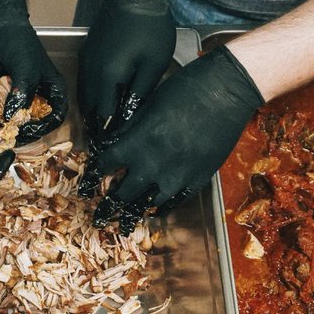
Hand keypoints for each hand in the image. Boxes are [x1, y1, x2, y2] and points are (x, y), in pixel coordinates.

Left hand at [0, 0, 67, 142]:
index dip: (43, 127)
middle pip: (32, 122)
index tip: (27, 131)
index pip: (55, 116)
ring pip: (11, 118)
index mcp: (52, 88)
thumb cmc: (17, 42)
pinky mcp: (1, 93)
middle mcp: (37, 94)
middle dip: (16, 125)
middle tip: (3, 127)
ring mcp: (18, 94)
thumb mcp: (25, 69)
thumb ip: (23, 94)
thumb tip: (15, 119)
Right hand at [77, 0, 175, 198]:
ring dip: (96, 117)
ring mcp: (87, 63)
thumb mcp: (152, 66)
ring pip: (87, 100)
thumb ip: (140, 96)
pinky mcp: (89, 55)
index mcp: (106, 79)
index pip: (105, 118)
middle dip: (99, 132)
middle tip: (108, 153)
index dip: (109, 139)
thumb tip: (130, 121)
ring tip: (107, 135)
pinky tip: (105, 107)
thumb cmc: (149, 28)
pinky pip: (88, 86)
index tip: (114, 158)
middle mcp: (91, 74)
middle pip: (92, 112)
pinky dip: (95, 101)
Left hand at [89, 46, 264, 233]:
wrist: (227, 90)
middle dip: (108, 206)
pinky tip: (154, 211)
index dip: (93, 177)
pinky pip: (176, 201)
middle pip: (124, 192)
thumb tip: (112, 143)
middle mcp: (155, 163)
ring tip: (123, 225)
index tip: (86, 187)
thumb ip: (130, 128)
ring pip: (149, 203)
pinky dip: (162, 208)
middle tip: (99, 217)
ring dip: (133, 214)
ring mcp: (179, 174)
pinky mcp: (199, 178)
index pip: (107, 165)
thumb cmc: (186, 88)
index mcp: (139, 141)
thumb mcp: (149, 104)